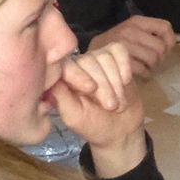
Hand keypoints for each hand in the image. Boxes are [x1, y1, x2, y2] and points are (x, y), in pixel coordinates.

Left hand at [53, 43, 145, 171]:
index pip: (66, 66)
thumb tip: (54, 80)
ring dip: (116, 81)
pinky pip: (119, 50)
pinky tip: (125, 81)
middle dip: (103, 85)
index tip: (91, 90)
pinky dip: (124, 64)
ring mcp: (97, 59)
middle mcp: (79, 66)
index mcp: (64, 79)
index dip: (79, 75)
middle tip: (111, 107)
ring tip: (119, 103)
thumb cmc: (93, 125)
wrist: (119, 128)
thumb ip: (62, 99)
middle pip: (89, 61)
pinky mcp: (115, 57)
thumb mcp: (74, 118)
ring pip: (105, 57)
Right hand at [92, 16, 175, 74]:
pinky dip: (144, 75)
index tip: (166, 49)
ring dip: (152, 67)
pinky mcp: (120, 60)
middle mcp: (130, 30)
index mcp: (136, 21)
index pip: (165, 27)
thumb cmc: (114, 46)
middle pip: (161, 47)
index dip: (170, 40)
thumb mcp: (132, 32)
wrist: (89, 58)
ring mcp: (124, 45)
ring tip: (144, 67)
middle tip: (151, 61)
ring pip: (153, 59)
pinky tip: (138, 74)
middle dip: (159, 58)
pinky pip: (143, 70)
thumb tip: (178, 38)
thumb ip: (151, 34)